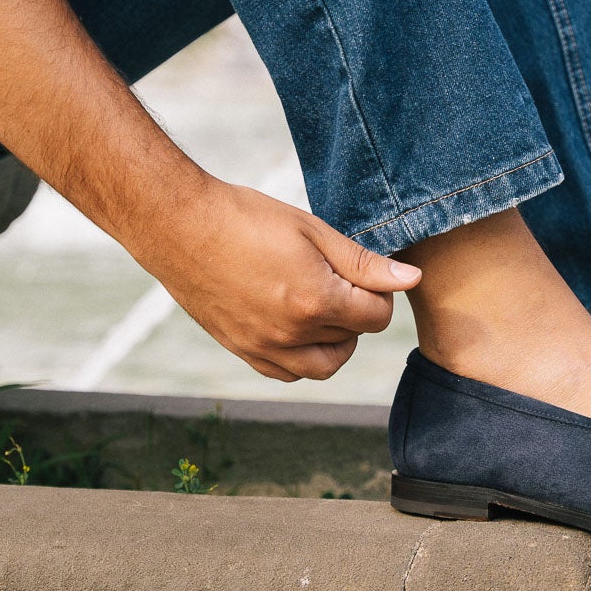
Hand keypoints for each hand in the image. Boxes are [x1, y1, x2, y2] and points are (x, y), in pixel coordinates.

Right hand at [133, 178, 421, 380]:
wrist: (179, 226)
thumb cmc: (246, 218)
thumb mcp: (313, 231)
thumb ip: (364, 263)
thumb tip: (411, 279)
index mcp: (316, 301)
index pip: (377, 316)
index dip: (380, 293)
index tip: (365, 273)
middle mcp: (292, 334)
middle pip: (353, 337)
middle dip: (356, 311)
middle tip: (339, 279)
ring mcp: (264, 348)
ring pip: (324, 365)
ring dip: (336, 342)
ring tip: (323, 306)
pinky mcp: (242, 350)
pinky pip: (287, 372)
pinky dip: (302, 357)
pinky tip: (296, 325)